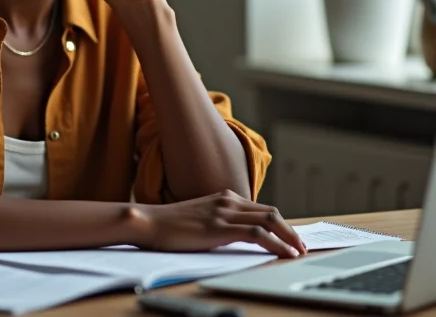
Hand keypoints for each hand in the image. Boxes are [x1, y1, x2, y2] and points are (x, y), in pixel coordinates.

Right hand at [135, 190, 306, 257]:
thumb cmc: (171, 225)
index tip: (292, 238)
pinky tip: (285, 253)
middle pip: (270, 212)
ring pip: (269, 220)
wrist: (149, 221)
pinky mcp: (220, 227)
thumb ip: (220, 223)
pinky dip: (276, 243)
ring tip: (299, 251)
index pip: (261, 209)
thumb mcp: (201, 220)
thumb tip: (238, 237)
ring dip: (289, 236)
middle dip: (291, 230)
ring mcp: (224, 212)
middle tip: (302, 246)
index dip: (281, 224)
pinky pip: (257, 234)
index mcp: (224, 197)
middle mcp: (227, 200)